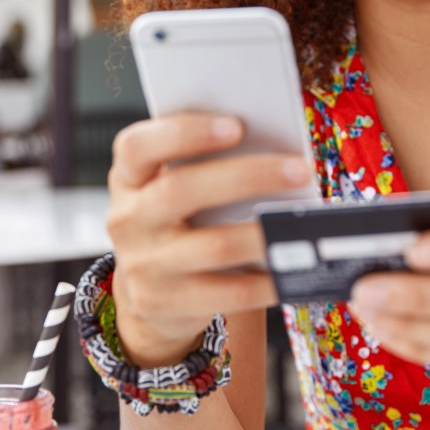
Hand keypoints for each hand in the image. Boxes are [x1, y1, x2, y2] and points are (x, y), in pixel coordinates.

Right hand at [107, 113, 311, 366]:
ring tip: (300, 223)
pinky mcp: (165, 303)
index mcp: (129, 178)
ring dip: (264, 233)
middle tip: (298, 170)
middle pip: (182, 190)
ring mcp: (143, 265)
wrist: (151, 293)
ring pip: (213, 246)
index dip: (185, 133)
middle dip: (247, 176)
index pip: (138, 147)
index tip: (236, 126)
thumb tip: (274, 153)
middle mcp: (128, 219)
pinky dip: (265, 281)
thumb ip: (206, 165)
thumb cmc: (178, 222)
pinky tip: (290, 269)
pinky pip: (226, 293)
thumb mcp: (173, 188)